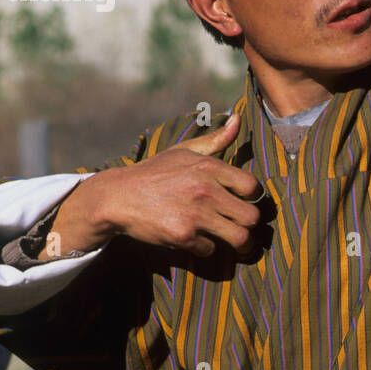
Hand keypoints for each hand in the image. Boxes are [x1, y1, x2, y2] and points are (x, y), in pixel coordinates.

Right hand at [44, 113, 264, 258]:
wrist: (117, 197)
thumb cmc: (155, 172)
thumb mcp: (183, 151)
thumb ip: (215, 140)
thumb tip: (238, 119)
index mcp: (209, 167)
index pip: (253, 187)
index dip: (252, 197)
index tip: (243, 201)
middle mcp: (206, 190)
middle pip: (252, 217)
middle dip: (250, 224)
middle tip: (242, 226)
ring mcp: (195, 215)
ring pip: (239, 238)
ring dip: (238, 243)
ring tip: (235, 242)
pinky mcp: (183, 236)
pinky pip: (210, 250)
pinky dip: (205, 248)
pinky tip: (197, 240)